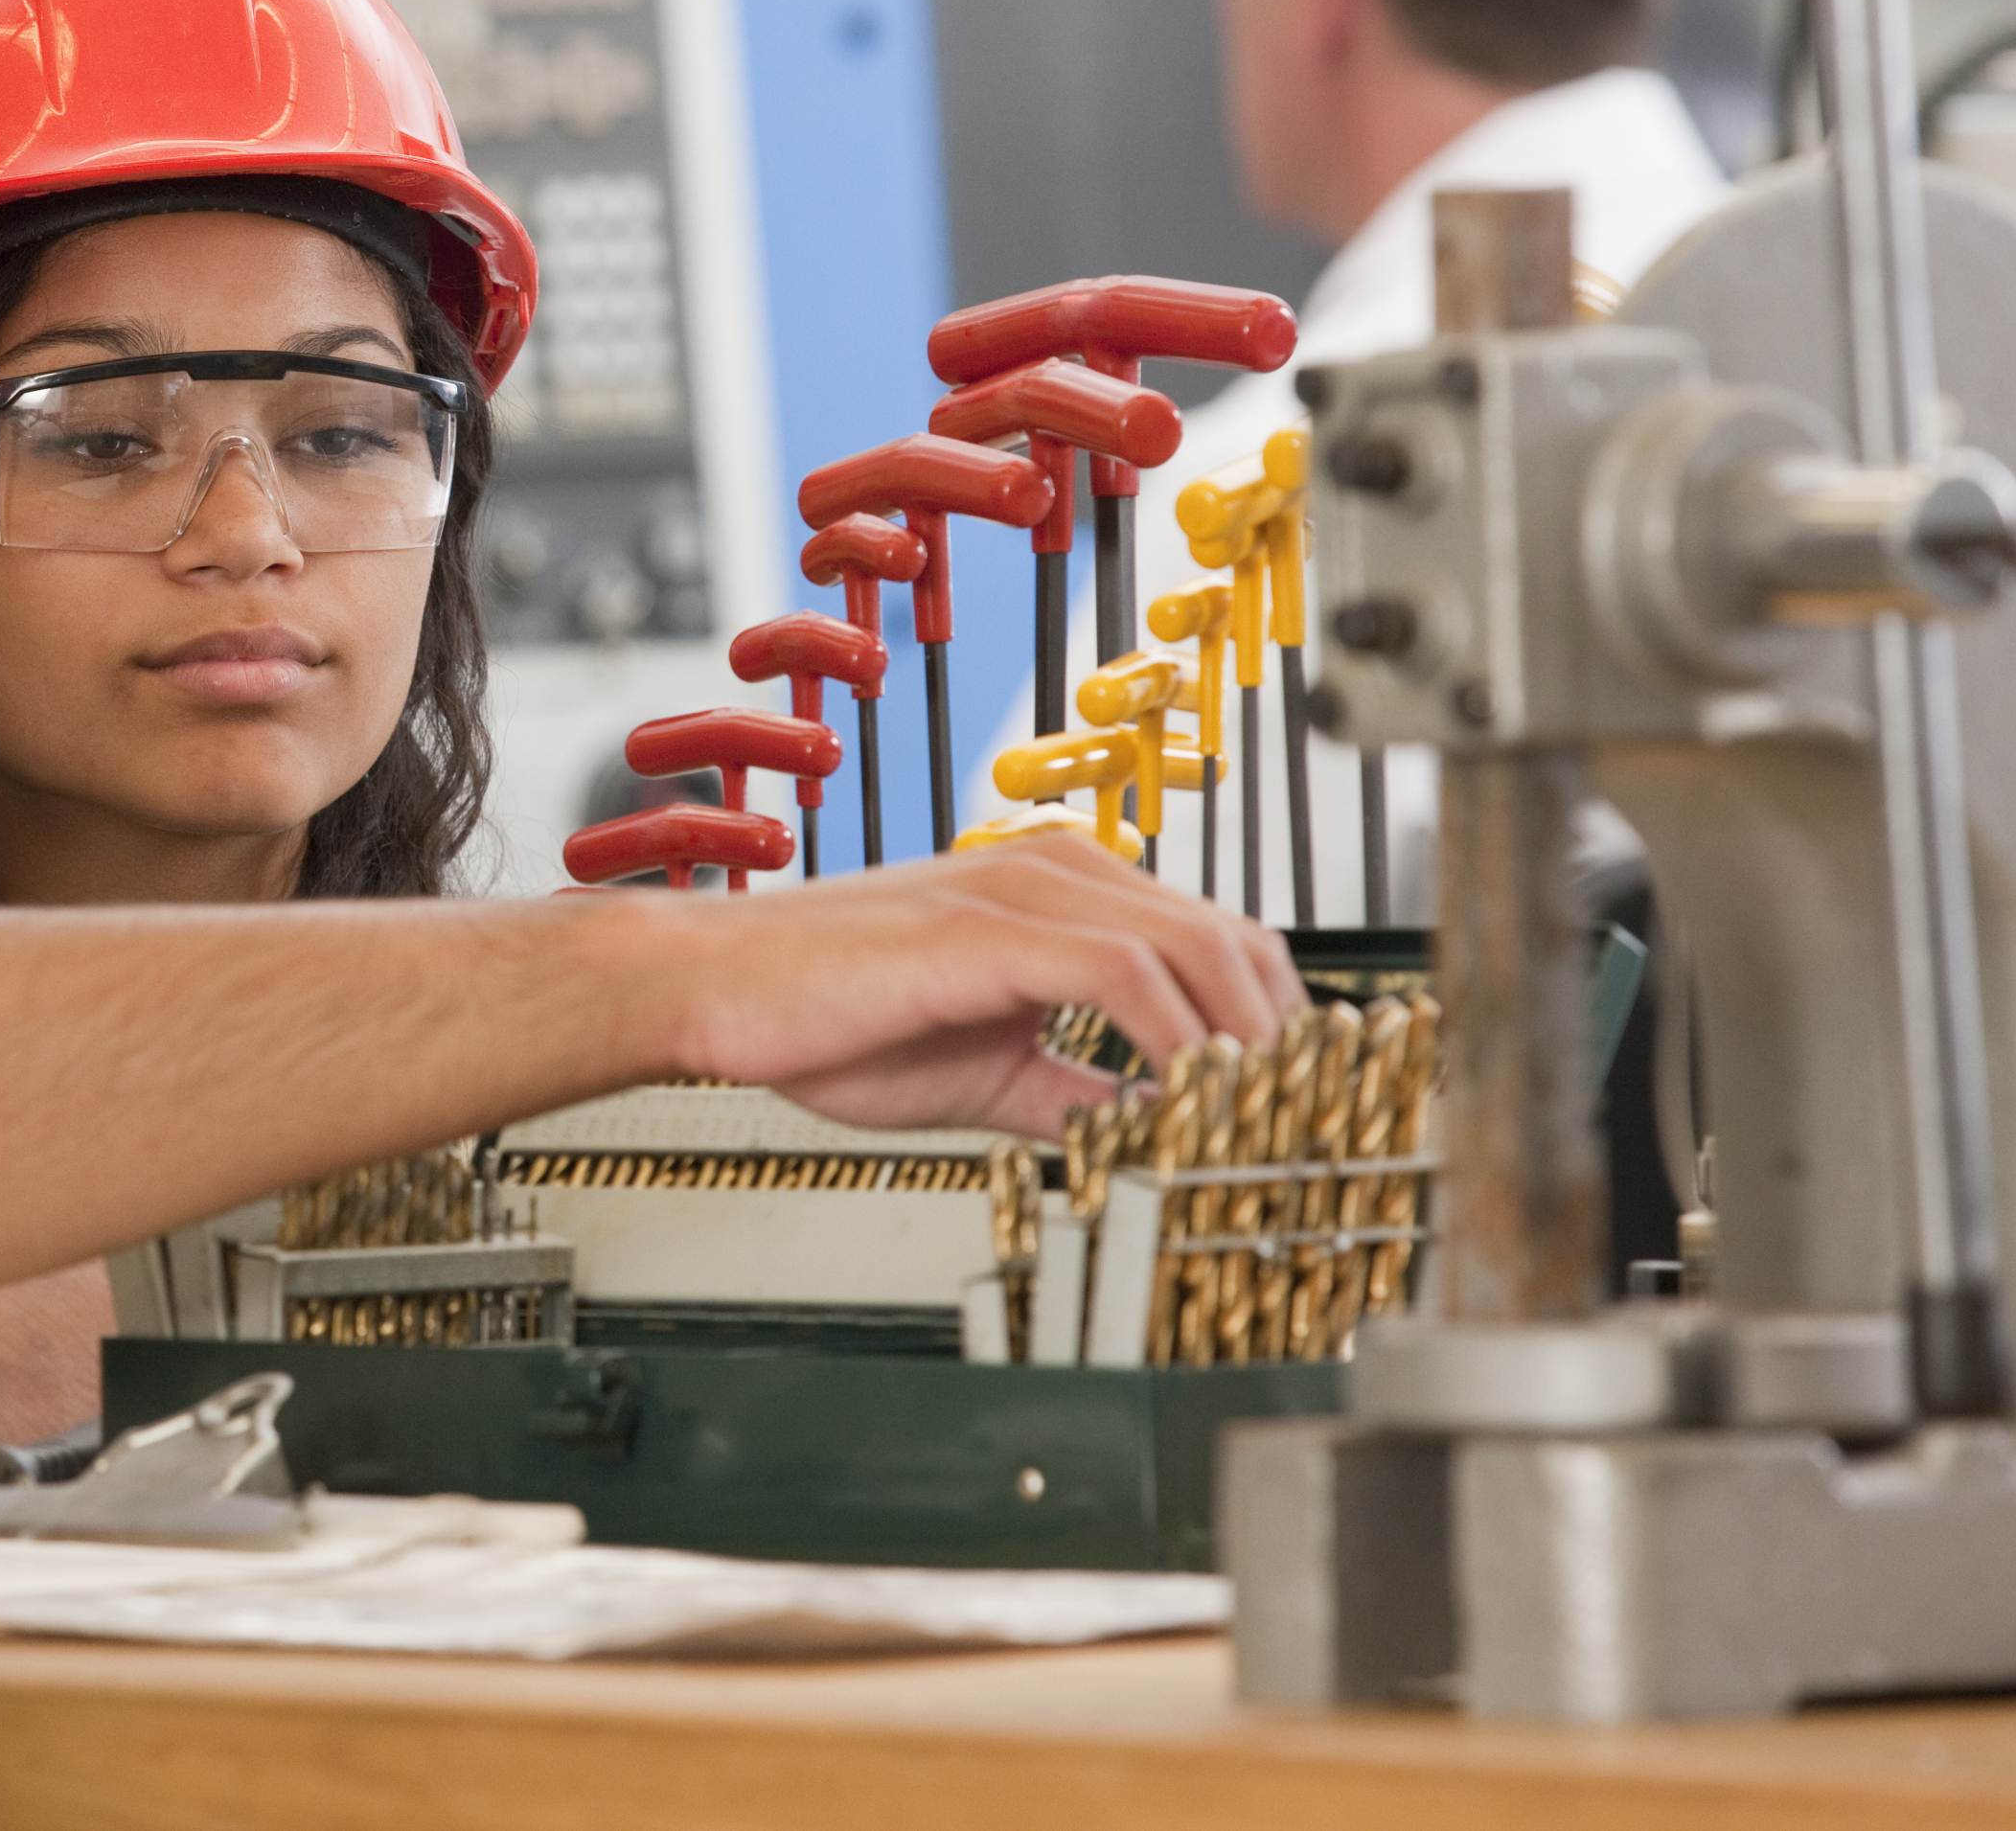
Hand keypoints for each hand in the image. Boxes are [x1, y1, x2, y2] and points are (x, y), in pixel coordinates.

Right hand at [679, 832, 1297, 1132]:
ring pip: (1198, 947)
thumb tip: (1154, 1142)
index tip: (1298, 1106)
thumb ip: (1077, 1093)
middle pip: (1234, 938)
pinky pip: (1126, 977)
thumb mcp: (986, 1074)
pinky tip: (1187, 1101)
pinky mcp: (989, 929)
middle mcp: (1056, 873)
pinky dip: (1176, 1041)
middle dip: (1287, 1037)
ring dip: (1248, 1045)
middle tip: (1303, 1128)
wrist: (712, 992)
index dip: (1275, 1023)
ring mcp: (1024, 892)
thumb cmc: (821, 1019)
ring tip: (1264, 1126)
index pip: (1217, 942)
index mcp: (1058, 894)